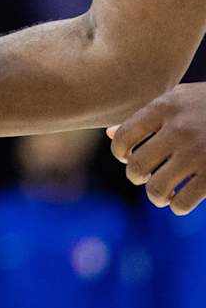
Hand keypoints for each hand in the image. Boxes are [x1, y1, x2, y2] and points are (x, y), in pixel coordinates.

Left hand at [108, 82, 205, 212]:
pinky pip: (183, 201)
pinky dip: (178, 207)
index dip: (119, 152)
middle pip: (137, 165)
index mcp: (165, 107)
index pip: (124, 136)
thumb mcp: (178, 100)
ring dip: (155, 196)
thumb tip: (110, 135)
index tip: (126, 156)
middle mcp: (179, 129)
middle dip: (136, 176)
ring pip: (157, 188)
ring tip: (161, 194)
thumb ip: (146, 116)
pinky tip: (180, 201)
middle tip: (143, 176)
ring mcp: (198, 153)